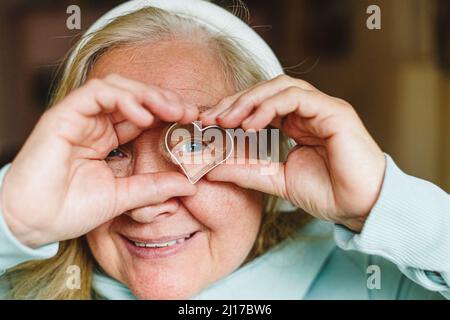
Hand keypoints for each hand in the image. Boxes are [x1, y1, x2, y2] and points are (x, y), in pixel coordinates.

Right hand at [0, 74, 197, 247]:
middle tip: (189, 112)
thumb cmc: (71, 209)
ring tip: (172, 110)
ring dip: (148, 95)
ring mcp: (80, 117)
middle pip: (135, 96)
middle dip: (164, 100)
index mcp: (109, 139)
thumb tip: (189, 183)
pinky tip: (143, 116)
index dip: (169, 114)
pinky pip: (96, 93)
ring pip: (118, 87)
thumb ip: (154, 187)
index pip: (144, 115)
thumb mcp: (123, 197)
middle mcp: (96, 124)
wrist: (33, 222)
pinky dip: (122, 98)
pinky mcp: (64, 115)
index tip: (193, 121)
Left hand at [200, 75, 385, 231]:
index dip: (232, 109)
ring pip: (281, 86)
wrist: (359, 207)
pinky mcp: (334, 111)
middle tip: (210, 118)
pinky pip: (298, 97)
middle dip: (235, 101)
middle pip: (266, 90)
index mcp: (296, 123)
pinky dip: (271, 106)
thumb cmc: (326, 192)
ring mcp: (322, 108)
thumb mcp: (276, 180)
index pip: (260, 104)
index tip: (206, 123)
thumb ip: (246, 171)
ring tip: (227, 121)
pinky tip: (252, 124)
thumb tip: (210, 168)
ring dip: (250, 100)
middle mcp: (308, 111)